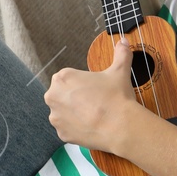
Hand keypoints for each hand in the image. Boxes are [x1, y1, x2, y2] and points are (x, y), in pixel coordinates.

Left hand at [44, 37, 145, 151]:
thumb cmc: (116, 97)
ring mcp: (55, 116)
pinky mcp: (61, 133)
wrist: (120, 126)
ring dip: (74, 113)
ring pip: (63, 112)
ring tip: (92, 115)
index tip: (94, 90)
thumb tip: (124, 41)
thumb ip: (120, 54)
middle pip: (63, 95)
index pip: (68, 79)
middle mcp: (53, 96)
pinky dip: (76, 128)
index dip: (82, 85)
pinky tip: (90, 126)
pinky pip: (67, 129)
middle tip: (94, 103)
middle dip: (75, 98)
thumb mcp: (119, 71)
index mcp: (62, 78)